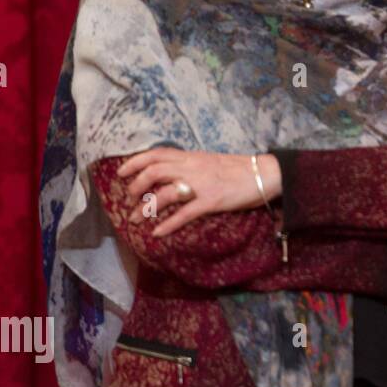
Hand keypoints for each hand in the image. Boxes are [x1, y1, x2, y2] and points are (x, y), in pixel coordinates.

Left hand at [118, 149, 277, 236]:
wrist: (265, 173)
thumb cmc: (239, 169)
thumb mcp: (210, 161)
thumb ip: (191, 165)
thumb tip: (172, 172)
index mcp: (191, 157)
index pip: (156, 154)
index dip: (134, 162)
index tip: (121, 173)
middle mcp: (192, 168)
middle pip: (153, 172)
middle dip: (135, 187)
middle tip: (130, 200)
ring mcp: (201, 185)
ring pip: (164, 193)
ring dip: (146, 208)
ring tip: (136, 219)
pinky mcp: (212, 201)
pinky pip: (185, 213)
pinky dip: (168, 224)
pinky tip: (158, 233)